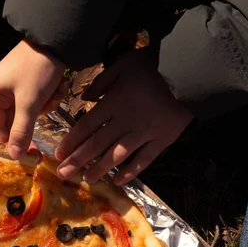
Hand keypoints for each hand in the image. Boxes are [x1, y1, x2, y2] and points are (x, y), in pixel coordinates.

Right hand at [0, 39, 67, 158]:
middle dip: (32, 119)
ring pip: (29, 110)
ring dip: (45, 106)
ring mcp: (17, 84)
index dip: (8, 140)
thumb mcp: (29, 103)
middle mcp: (1, 89)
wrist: (57, 38)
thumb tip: (14, 156)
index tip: (25, 151)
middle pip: (13, 119)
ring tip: (55, 92)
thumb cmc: (37, 70)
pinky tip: (59, 84)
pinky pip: (38, 98)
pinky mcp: (32, 80)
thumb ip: (21, 130)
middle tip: (45, 127)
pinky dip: (50, 95)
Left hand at [55, 49, 193, 184]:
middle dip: (78, 160)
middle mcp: (125, 122)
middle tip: (63, 174)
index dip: (71, 142)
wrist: (189, 72)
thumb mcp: (122, 65)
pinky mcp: (161, 141)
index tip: (59, 154)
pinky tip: (118, 181)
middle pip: (97, 144)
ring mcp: (144, 133)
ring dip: (100, 169)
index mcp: (113, 103)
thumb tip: (83, 97)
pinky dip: (131, 171)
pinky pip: (144, 160)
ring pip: (117, 155)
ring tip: (86, 180)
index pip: (86, 126)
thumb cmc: (152, 66)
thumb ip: (101, 81)